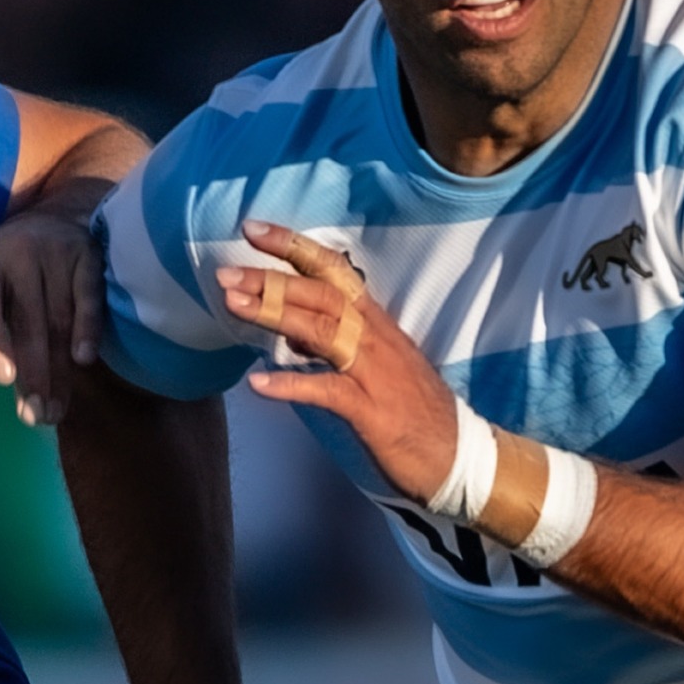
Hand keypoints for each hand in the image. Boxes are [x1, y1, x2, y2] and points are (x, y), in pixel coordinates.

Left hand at [0, 209, 105, 426]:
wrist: (45, 222)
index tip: (2, 378)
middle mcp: (20, 255)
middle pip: (29, 322)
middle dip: (33, 374)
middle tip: (34, 416)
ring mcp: (57, 256)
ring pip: (59, 320)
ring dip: (60, 370)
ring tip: (54, 411)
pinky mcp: (88, 258)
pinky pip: (90, 297)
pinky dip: (89, 329)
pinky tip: (85, 361)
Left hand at [217, 221, 458, 504]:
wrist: (458, 455)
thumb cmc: (411, 409)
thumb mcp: (374, 364)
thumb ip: (335, 343)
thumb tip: (292, 331)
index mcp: (373, 323)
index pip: (332, 271)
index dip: (293, 246)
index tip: (253, 228)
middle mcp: (374, 338)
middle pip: (320, 295)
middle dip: (271, 280)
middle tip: (226, 273)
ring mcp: (373, 372)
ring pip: (321, 331)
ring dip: (274, 315)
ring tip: (233, 305)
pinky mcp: (371, 410)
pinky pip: (328, 391)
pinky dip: (292, 384)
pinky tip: (258, 383)